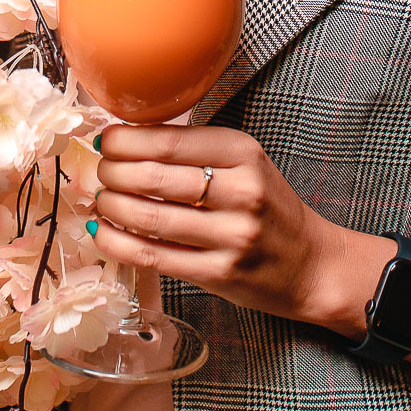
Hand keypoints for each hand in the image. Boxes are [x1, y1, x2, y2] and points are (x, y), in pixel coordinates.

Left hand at [89, 123, 380, 331]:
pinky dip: (118, 243)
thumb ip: (195, 150)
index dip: (125, 140)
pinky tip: (102, 232)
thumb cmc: (268, 208)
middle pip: (153, 177)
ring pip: (149, 216)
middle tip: (99, 172)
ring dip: (110, 205)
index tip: (105, 141)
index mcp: (243, 153)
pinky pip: (154, 256)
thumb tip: (125, 136)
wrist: (311, 265)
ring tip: (99, 199)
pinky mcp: (219, 273)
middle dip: (112, 172)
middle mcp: (240, 191)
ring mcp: (231, 235)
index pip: (168, 141)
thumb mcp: (245, 163)